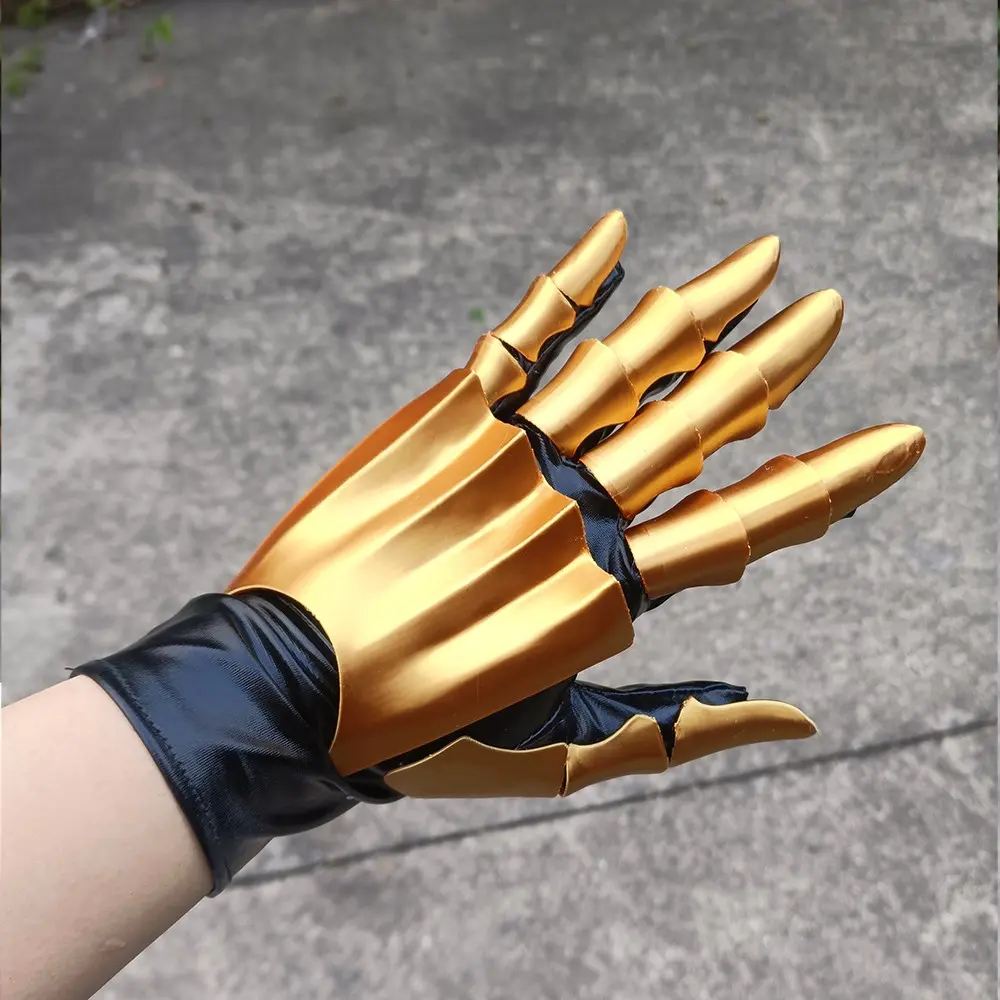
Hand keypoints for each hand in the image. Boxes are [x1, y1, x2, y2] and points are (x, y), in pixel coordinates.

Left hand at [229, 211, 924, 798]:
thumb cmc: (425, 735)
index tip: (901, 437)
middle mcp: (569, 513)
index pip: (750, 526)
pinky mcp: (440, 420)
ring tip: (764, 258)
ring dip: (700, 307)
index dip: (836, 480)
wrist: (282, 693)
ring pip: (624, 365)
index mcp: (608, 597)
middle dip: (778, 362)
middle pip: (698, 423)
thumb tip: (798, 718)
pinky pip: (519, 334)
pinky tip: (616, 232)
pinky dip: (570, 279)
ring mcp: (504, 455)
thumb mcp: (561, 751)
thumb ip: (680, 727)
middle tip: (833, 307)